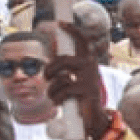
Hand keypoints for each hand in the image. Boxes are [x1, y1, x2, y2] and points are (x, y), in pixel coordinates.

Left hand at [44, 22, 109, 138]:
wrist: (94, 116)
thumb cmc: (81, 97)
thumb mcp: (74, 80)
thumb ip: (66, 69)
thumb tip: (51, 61)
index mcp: (87, 61)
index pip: (81, 41)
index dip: (72, 30)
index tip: (61, 23)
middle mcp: (91, 65)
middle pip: (63, 60)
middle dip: (49, 69)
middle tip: (46, 77)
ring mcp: (90, 77)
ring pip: (61, 76)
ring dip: (51, 88)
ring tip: (52, 95)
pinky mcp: (87, 89)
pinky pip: (65, 90)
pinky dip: (57, 98)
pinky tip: (58, 102)